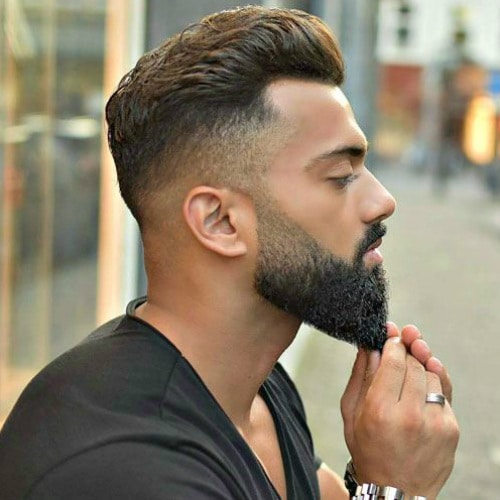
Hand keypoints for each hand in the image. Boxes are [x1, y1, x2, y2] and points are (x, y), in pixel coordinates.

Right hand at [341, 328, 458, 498]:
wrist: (395, 490)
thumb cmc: (367, 448)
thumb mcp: (352, 412)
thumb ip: (361, 375)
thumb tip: (371, 344)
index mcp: (380, 411)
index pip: (394, 361)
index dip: (394, 342)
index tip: (392, 334)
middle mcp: (410, 416)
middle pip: (415, 364)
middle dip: (408, 350)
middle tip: (405, 339)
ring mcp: (435, 423)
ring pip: (432, 374)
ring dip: (421, 366)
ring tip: (410, 367)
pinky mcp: (451, 429)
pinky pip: (444, 392)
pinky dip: (433, 382)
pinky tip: (422, 384)